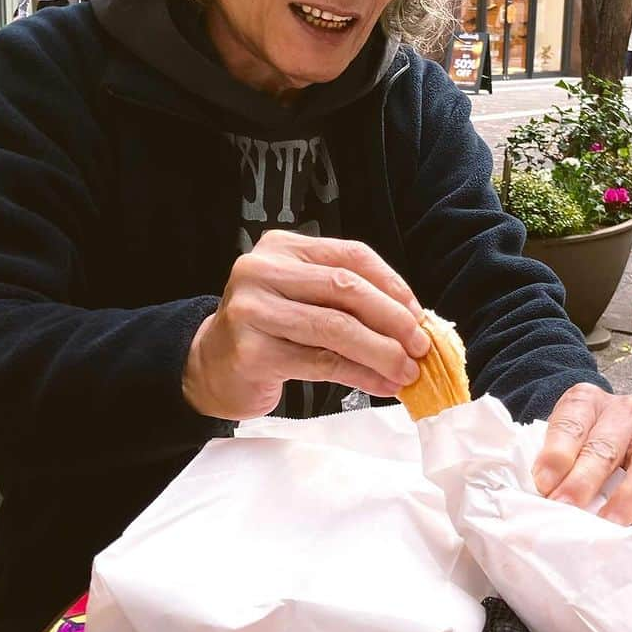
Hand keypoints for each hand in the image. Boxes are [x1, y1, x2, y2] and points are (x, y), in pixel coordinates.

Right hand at [182, 230, 430, 419]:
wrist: (210, 367)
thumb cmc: (268, 332)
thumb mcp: (304, 301)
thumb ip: (348, 302)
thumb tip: (413, 325)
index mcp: (282, 247)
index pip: (350, 255)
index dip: (392, 284)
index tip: (418, 314)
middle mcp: (262, 271)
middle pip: (345, 288)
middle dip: (392, 319)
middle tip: (420, 346)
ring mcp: (252, 310)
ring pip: (335, 327)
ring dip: (381, 351)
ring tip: (407, 371)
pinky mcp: (252, 351)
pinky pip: (320, 362)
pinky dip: (359, 375)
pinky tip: (381, 384)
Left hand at [531, 384, 631, 525]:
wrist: (598, 443)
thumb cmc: (572, 447)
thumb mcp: (551, 444)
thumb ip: (548, 463)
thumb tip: (548, 493)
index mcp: (586, 401)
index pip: (572, 423)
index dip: (558, 455)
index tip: (544, 484)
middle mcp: (625, 413)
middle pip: (608, 445)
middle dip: (586, 481)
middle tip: (568, 508)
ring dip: (628, 498)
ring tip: (609, 525)